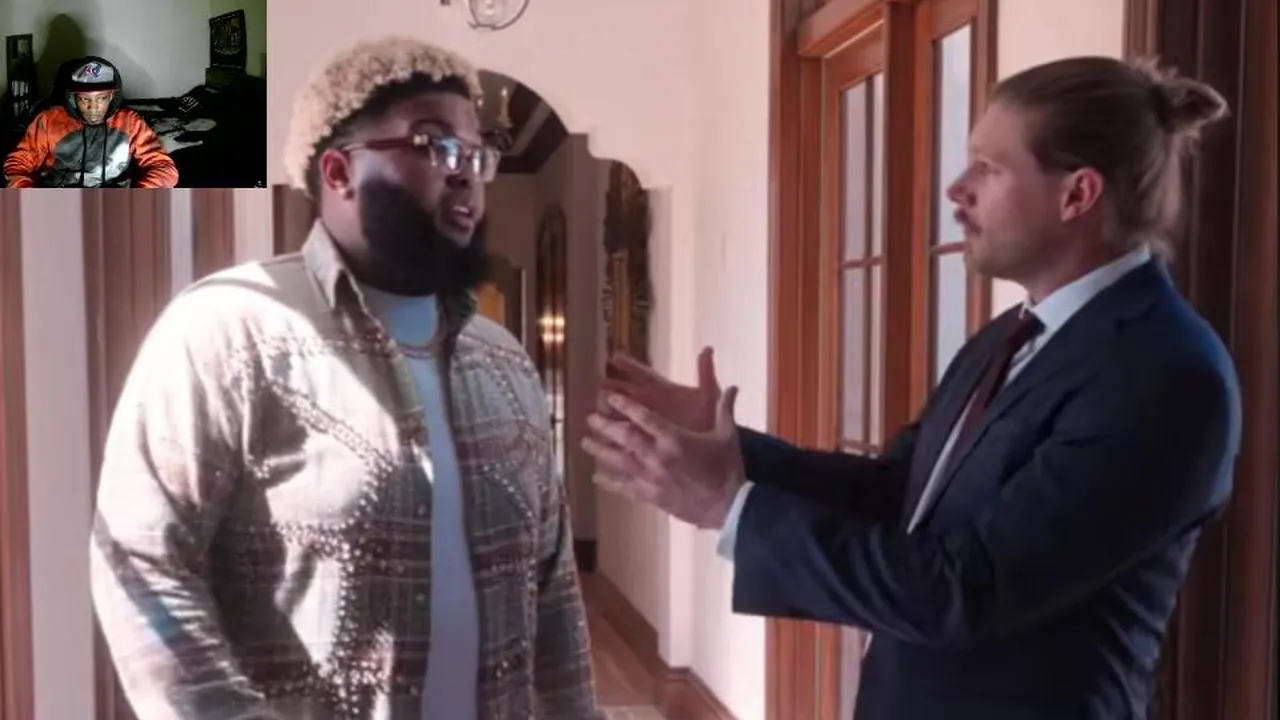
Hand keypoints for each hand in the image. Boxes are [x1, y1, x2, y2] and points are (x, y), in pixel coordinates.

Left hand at [583, 385, 744, 529]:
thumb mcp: (728, 435)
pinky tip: (597, 478)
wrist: (729, 506)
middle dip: (605, 426)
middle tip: (589, 418)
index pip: (644, 418)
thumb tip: (735, 386)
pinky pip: (625, 487)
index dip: (625, 405)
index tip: (609, 397)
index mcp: (674, 439)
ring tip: (585, 442)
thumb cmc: (727, 468)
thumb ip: (725, 409)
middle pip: (624, 438)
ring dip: (600, 451)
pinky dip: (610, 482)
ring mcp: (652, 478)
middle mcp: (658, 456)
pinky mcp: (651, 496)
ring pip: (619, 462)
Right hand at [599, 347, 719, 431]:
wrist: (712, 450)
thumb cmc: (708, 420)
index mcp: (664, 390)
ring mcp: (645, 422)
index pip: (644, 375)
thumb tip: (708, 349)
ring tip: (592, 413)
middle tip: (599, 386)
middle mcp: (650, 403)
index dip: (630, 366)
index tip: (614, 357)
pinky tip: (599, 440)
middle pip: (626, 393)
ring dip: (607, 413)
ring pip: (620, 414)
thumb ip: (706, 374)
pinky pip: (624, 438)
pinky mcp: (643, 441)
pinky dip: (612, 438)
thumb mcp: (709, 397)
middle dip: (611, 389)